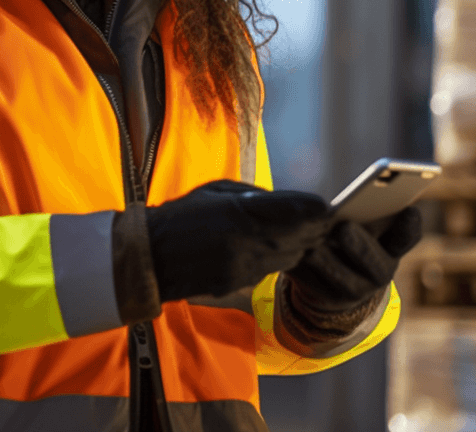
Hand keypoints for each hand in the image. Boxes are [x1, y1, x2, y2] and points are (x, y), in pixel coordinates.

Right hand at [146, 180, 330, 302]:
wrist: (150, 257)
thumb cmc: (181, 215)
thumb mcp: (216, 191)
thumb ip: (255, 197)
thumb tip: (287, 203)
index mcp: (242, 214)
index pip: (298, 212)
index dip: (316, 209)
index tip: (325, 206)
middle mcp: (248, 243)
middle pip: (303, 238)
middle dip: (315, 228)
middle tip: (324, 220)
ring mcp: (246, 267)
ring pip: (292, 257)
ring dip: (301, 245)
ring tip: (303, 233)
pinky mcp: (241, 283)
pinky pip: (273, 270)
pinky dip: (280, 258)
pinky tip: (274, 248)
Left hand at [285, 206, 422, 312]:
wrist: (333, 282)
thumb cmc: (349, 239)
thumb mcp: (361, 227)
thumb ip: (362, 212)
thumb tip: (341, 201)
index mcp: (391, 249)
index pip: (406, 237)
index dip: (409, 226)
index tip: (410, 210)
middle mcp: (379, 273)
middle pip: (372, 259)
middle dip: (359, 244)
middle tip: (344, 229)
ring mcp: (353, 289)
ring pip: (336, 272)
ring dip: (322, 255)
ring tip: (311, 242)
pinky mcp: (324, 297)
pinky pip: (309, 280)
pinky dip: (299, 263)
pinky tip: (290, 250)